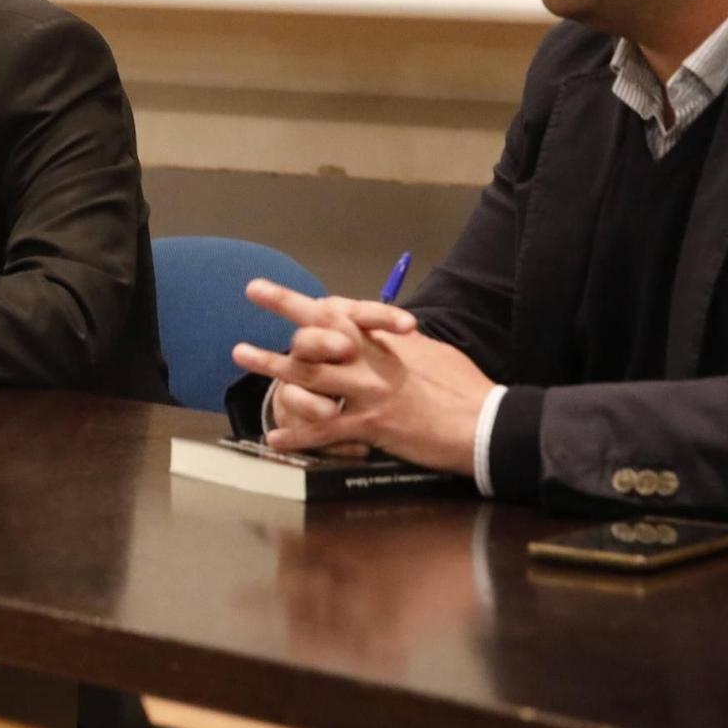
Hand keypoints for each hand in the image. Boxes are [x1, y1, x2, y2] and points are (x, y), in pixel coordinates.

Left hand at [230, 278, 491, 475]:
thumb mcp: (433, 353)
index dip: (311, 301)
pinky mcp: (370, 426)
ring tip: (242, 353)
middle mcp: (371, 361)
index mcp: (387, 342)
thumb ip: (402, 345)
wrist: (485, 423)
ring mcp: (367, 392)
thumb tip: (390, 335)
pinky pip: (324, 430)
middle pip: (319, 331)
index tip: (284, 290)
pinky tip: (273, 438)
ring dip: (271, 365)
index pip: (343, 311)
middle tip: (253, 289)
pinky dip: (297, 434)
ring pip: (309, 376)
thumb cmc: (465, 387)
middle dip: (284, 309)